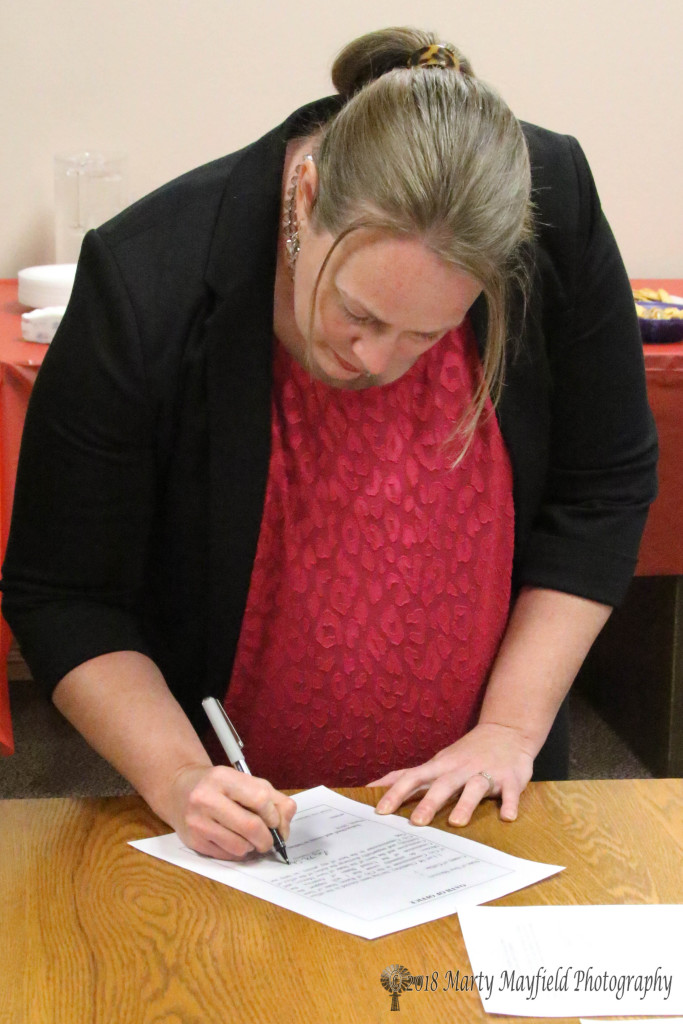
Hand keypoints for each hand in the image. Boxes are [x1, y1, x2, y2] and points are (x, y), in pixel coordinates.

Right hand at [167, 764, 296, 859]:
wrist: (178, 790)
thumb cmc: (218, 786)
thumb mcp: (243, 781)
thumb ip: (271, 797)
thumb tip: (286, 822)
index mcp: (223, 778)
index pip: (261, 799)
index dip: (274, 814)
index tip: (275, 820)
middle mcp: (206, 798)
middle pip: (251, 826)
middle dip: (267, 838)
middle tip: (269, 840)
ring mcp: (197, 821)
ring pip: (240, 846)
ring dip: (252, 847)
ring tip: (249, 838)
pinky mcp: (193, 841)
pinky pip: (227, 855)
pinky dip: (238, 852)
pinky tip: (234, 840)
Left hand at [368, 723, 534, 826]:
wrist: (506, 731)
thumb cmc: (465, 753)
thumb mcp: (436, 762)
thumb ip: (410, 776)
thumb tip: (374, 787)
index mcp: (441, 766)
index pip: (413, 777)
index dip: (396, 792)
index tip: (380, 811)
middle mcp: (460, 769)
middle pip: (442, 784)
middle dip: (428, 802)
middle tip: (415, 823)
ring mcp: (486, 772)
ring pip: (474, 787)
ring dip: (465, 804)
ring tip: (457, 823)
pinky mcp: (510, 778)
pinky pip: (510, 792)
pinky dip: (509, 803)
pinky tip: (507, 818)